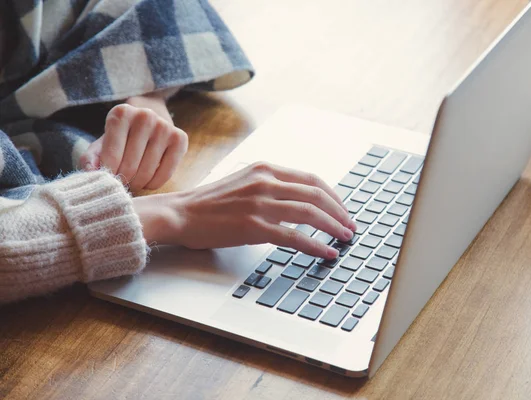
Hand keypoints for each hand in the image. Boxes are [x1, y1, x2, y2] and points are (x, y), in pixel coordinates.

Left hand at [79, 103, 187, 190]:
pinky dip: (154, 184)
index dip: (109, 174)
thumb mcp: (102, 144)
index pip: (112, 156)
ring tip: (132, 181)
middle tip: (122, 182)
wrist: (149, 121)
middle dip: (124, 180)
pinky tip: (147, 181)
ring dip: (137, 184)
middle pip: (130, 167)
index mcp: (121, 113)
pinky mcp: (180, 138)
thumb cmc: (121, 137)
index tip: (109, 177)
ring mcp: (165, 126)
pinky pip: (165, 174)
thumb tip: (91, 173)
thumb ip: (91, 158)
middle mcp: (145, 116)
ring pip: (147, 172)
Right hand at [133, 162, 356, 258]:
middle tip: (350, 226)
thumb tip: (297, 201)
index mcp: (264, 169)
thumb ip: (269, 186)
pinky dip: (315, 245)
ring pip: (310, 212)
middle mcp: (265, 181)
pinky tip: (326, 253)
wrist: (179, 213)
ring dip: (333, 227)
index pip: (310, 179)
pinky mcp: (253, 226)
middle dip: (339, 212)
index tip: (342, 209)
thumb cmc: (208, 203)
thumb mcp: (243, 183)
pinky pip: (294, 236)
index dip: (332, 196)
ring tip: (345, 238)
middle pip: (316, 194)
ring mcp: (260, 203)